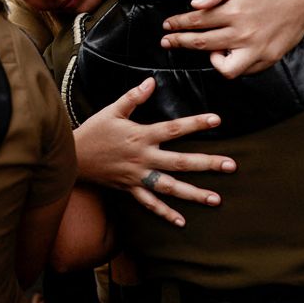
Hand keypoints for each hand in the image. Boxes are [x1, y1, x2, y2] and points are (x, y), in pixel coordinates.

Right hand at [73, 77, 236, 226]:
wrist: (72, 156)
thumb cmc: (93, 131)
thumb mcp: (112, 110)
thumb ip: (134, 97)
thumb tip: (152, 81)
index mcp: (141, 136)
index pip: (174, 128)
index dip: (196, 124)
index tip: (216, 120)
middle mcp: (143, 158)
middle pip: (180, 162)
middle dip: (207, 164)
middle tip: (231, 165)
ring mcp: (137, 176)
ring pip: (170, 187)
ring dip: (193, 194)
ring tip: (216, 199)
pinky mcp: (129, 189)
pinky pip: (149, 204)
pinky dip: (164, 213)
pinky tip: (181, 221)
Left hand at [161, 0, 303, 78]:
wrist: (301, 4)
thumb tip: (196, 3)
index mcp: (235, 12)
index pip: (197, 21)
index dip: (178, 24)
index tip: (168, 25)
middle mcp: (243, 33)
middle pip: (202, 43)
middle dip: (180, 42)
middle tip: (167, 41)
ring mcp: (255, 50)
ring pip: (221, 65)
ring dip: (206, 57)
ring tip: (202, 49)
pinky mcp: (265, 60)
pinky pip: (241, 71)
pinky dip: (230, 65)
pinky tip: (226, 54)